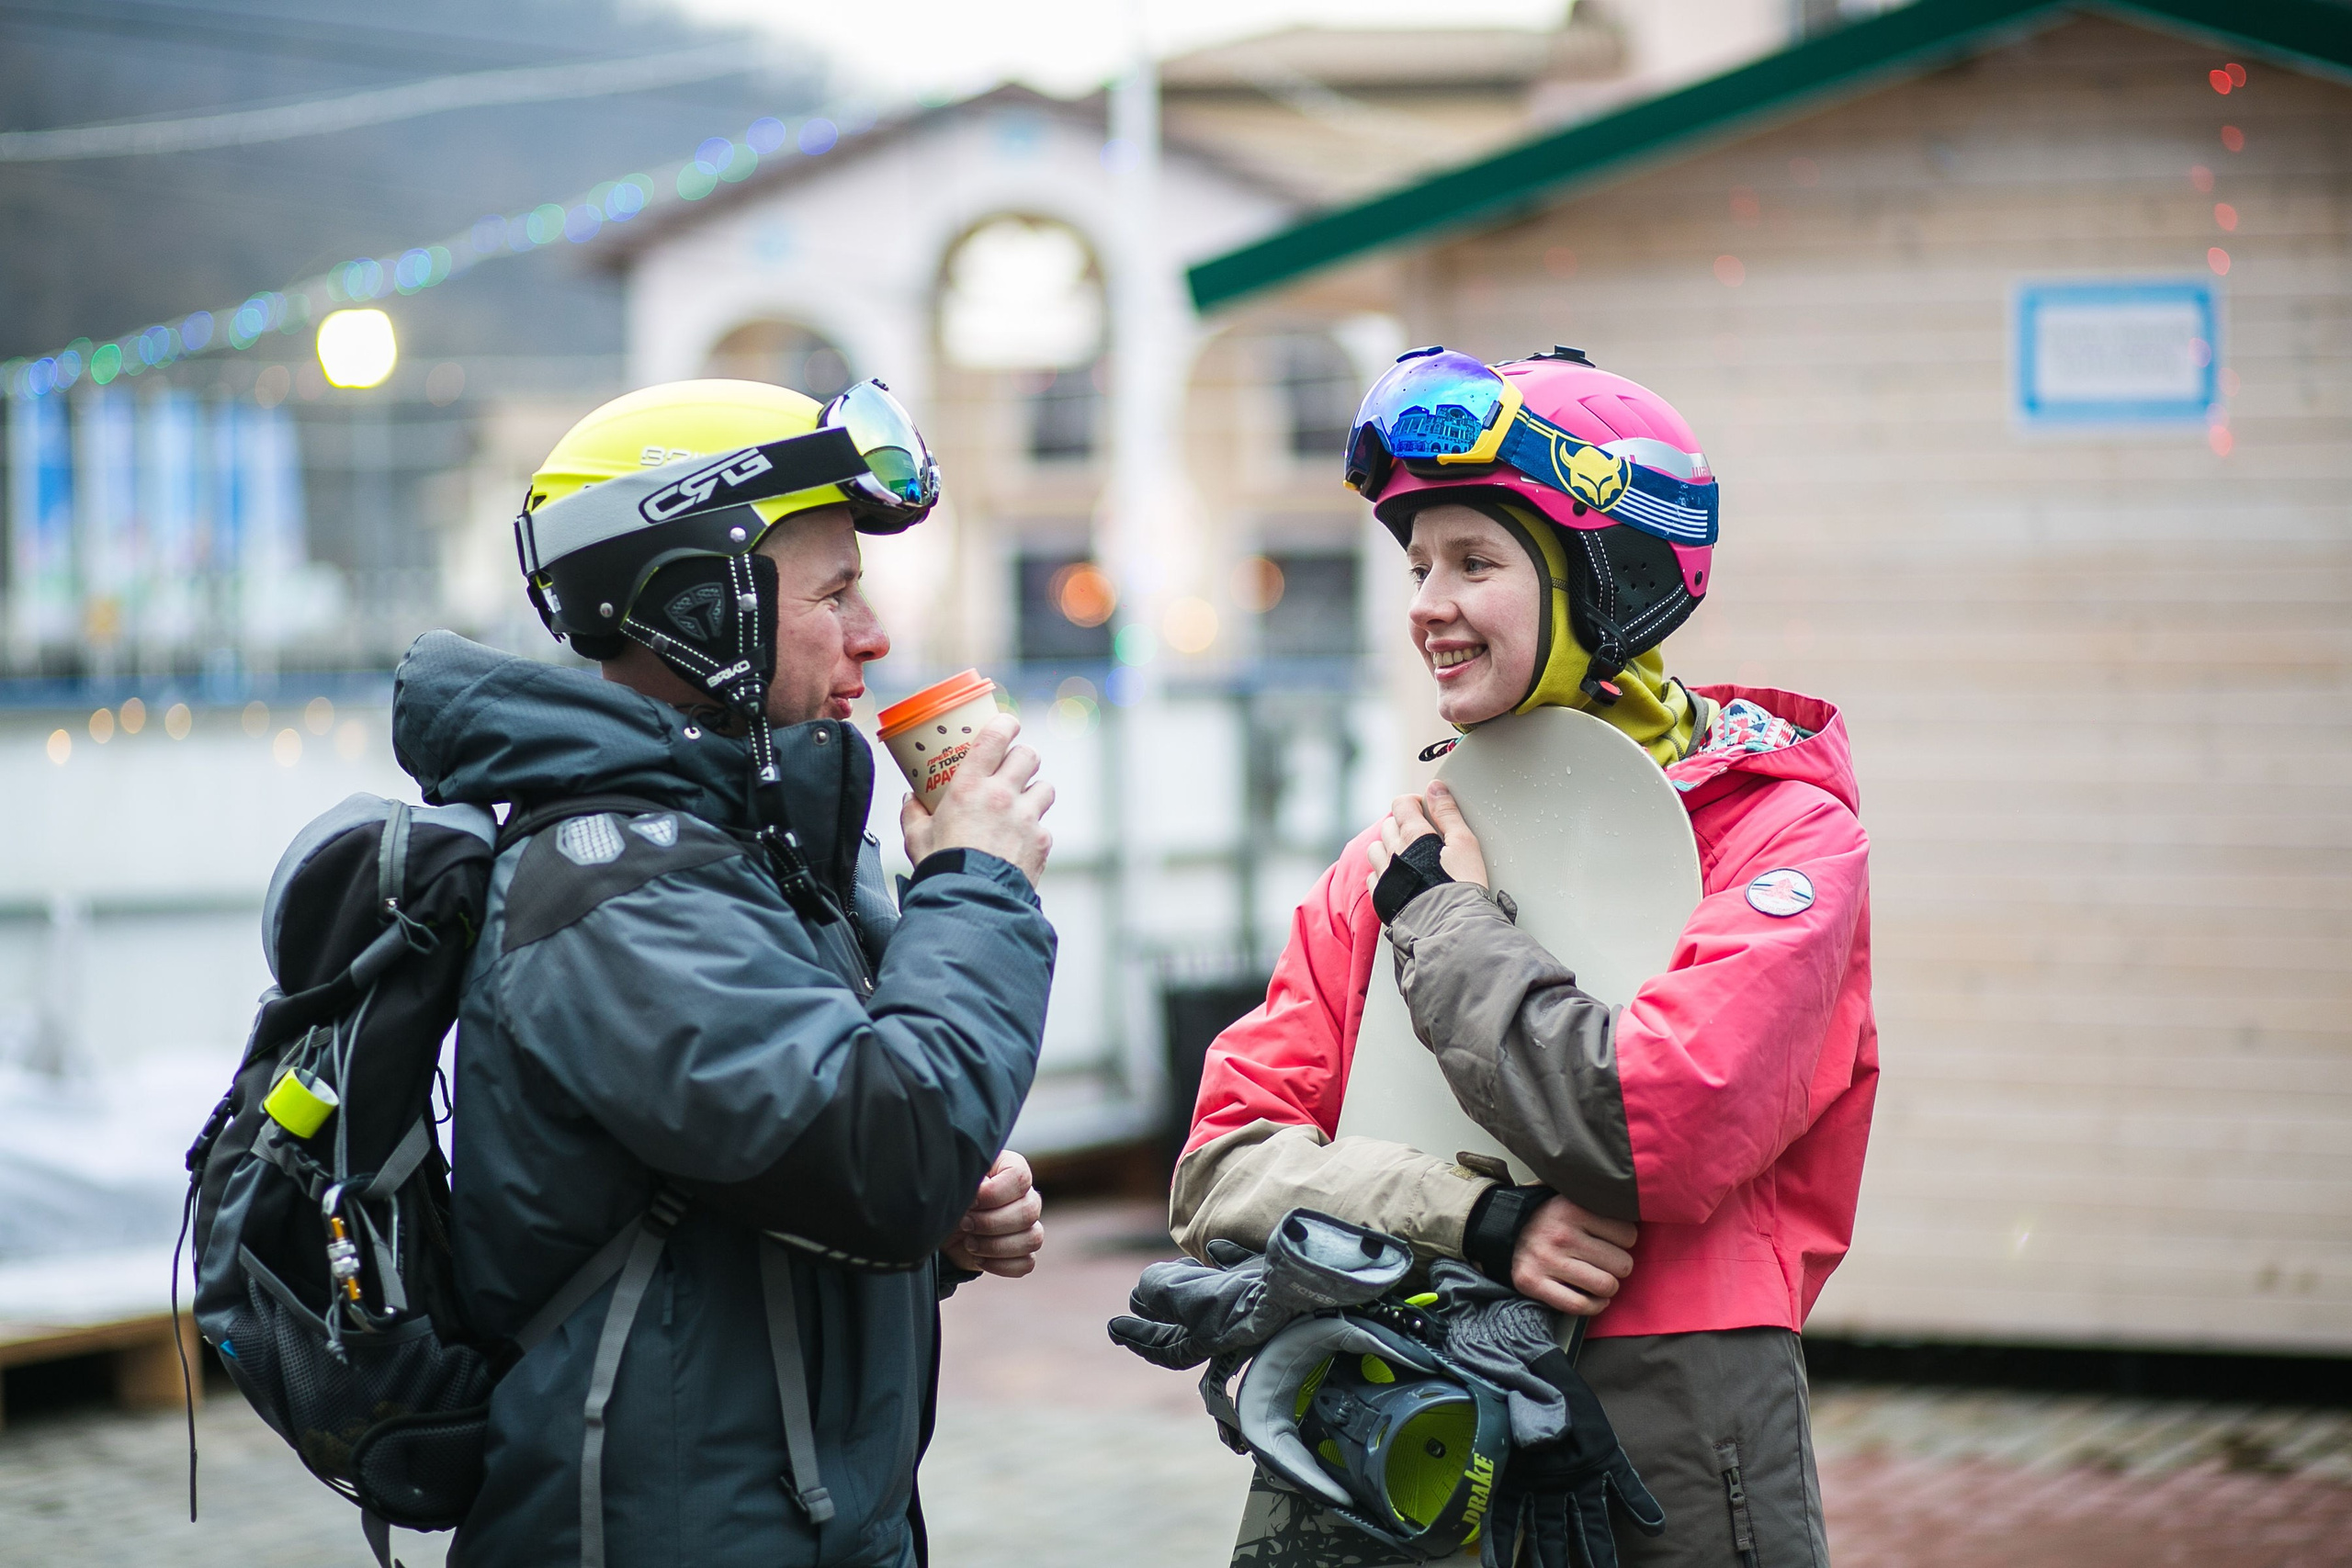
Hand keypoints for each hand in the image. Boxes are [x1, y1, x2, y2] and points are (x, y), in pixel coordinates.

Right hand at [901, 714, 1053, 883]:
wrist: (970, 902)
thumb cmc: (941, 867)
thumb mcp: (917, 837)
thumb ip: (913, 813)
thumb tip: (910, 800)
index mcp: (969, 786)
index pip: (995, 737)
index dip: (1006, 724)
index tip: (1007, 724)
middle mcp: (1002, 795)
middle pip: (1028, 755)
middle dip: (1022, 758)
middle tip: (1012, 769)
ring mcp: (1026, 818)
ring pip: (1044, 788)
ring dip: (1034, 793)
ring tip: (1020, 805)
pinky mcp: (1041, 841)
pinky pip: (1043, 826)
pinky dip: (1033, 831)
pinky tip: (1017, 843)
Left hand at [942, 1151, 1043, 1278]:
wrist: (938, 1225)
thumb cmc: (948, 1196)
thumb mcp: (953, 1183)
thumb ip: (969, 1183)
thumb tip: (979, 1194)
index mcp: (1011, 1170)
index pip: (1020, 1179)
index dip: (994, 1194)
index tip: (970, 1202)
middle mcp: (1025, 1196)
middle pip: (1029, 1211)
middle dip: (991, 1223)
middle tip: (965, 1224)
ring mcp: (1027, 1226)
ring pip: (1032, 1239)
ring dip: (996, 1246)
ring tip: (969, 1243)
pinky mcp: (1021, 1253)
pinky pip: (1026, 1263)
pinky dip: (1001, 1265)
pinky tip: (978, 1258)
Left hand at [1362, 779, 1487, 899]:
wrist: (1450, 929)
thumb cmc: (1462, 887)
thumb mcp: (1465, 844)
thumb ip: (1448, 813)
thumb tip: (1435, 788)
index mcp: (1414, 836)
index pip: (1402, 804)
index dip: (1414, 803)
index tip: (1427, 811)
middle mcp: (1393, 852)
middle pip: (1388, 824)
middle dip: (1403, 825)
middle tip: (1423, 837)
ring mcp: (1384, 875)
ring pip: (1375, 848)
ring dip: (1388, 847)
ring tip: (1408, 858)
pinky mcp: (1380, 896)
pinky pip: (1372, 875)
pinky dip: (1382, 872)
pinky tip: (1399, 879)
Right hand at [1511, 1196, 1636, 1316]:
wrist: (1499, 1228)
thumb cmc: (1547, 1217)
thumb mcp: (1570, 1197)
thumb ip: (1599, 1201)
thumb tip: (1637, 1209)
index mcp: (1573, 1208)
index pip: (1628, 1235)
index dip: (1624, 1242)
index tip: (1612, 1241)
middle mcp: (1561, 1235)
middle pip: (1622, 1264)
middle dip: (1618, 1267)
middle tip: (1607, 1263)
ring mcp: (1547, 1261)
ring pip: (1605, 1286)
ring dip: (1607, 1287)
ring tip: (1599, 1279)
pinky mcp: (1534, 1283)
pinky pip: (1579, 1305)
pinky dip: (1593, 1306)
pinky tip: (1593, 1298)